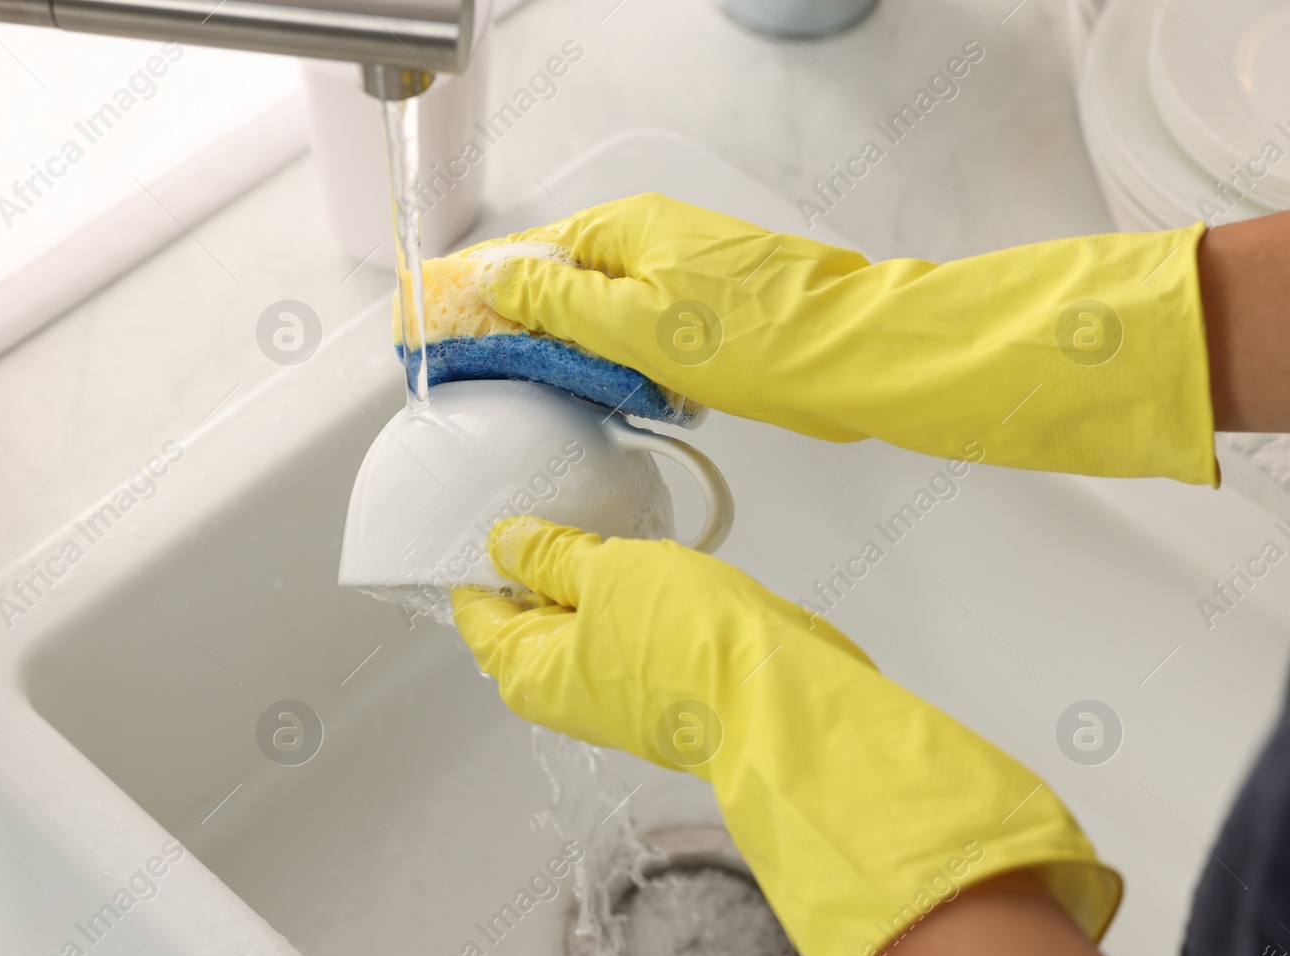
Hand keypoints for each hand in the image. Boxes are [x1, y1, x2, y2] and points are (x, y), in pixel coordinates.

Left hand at [452, 517, 1119, 955]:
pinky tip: (638, 553)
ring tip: (594, 518)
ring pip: (580, 619)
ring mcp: (615, 686)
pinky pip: (626, 627)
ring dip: (585, 573)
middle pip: (526, 616)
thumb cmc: (685, 639)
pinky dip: (626, 591)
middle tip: (544, 500)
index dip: (476, 561)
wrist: (783, 695)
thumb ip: (550, 556)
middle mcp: (563, 688)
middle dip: (531, 563)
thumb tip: (504, 543)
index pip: (476, 612)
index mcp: (528, 672)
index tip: (487, 513)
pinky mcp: (662, 678)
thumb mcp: (604, 574)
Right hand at [466, 193, 1216, 484]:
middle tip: (483, 369)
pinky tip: (617, 390)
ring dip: (575, 348)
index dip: (480, 288)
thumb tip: (498, 279)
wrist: (853, 357)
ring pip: (602, 311)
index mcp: (628, 228)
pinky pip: (640, 332)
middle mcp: (653, 241)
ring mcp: (683, 276)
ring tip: (543, 387)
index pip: (529, 252)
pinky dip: (620, 360)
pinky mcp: (709, 314)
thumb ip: (559, 301)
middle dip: (522, 324)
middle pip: (562, 280)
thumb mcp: (637, 323)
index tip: (438, 320)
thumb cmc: (762, 337)